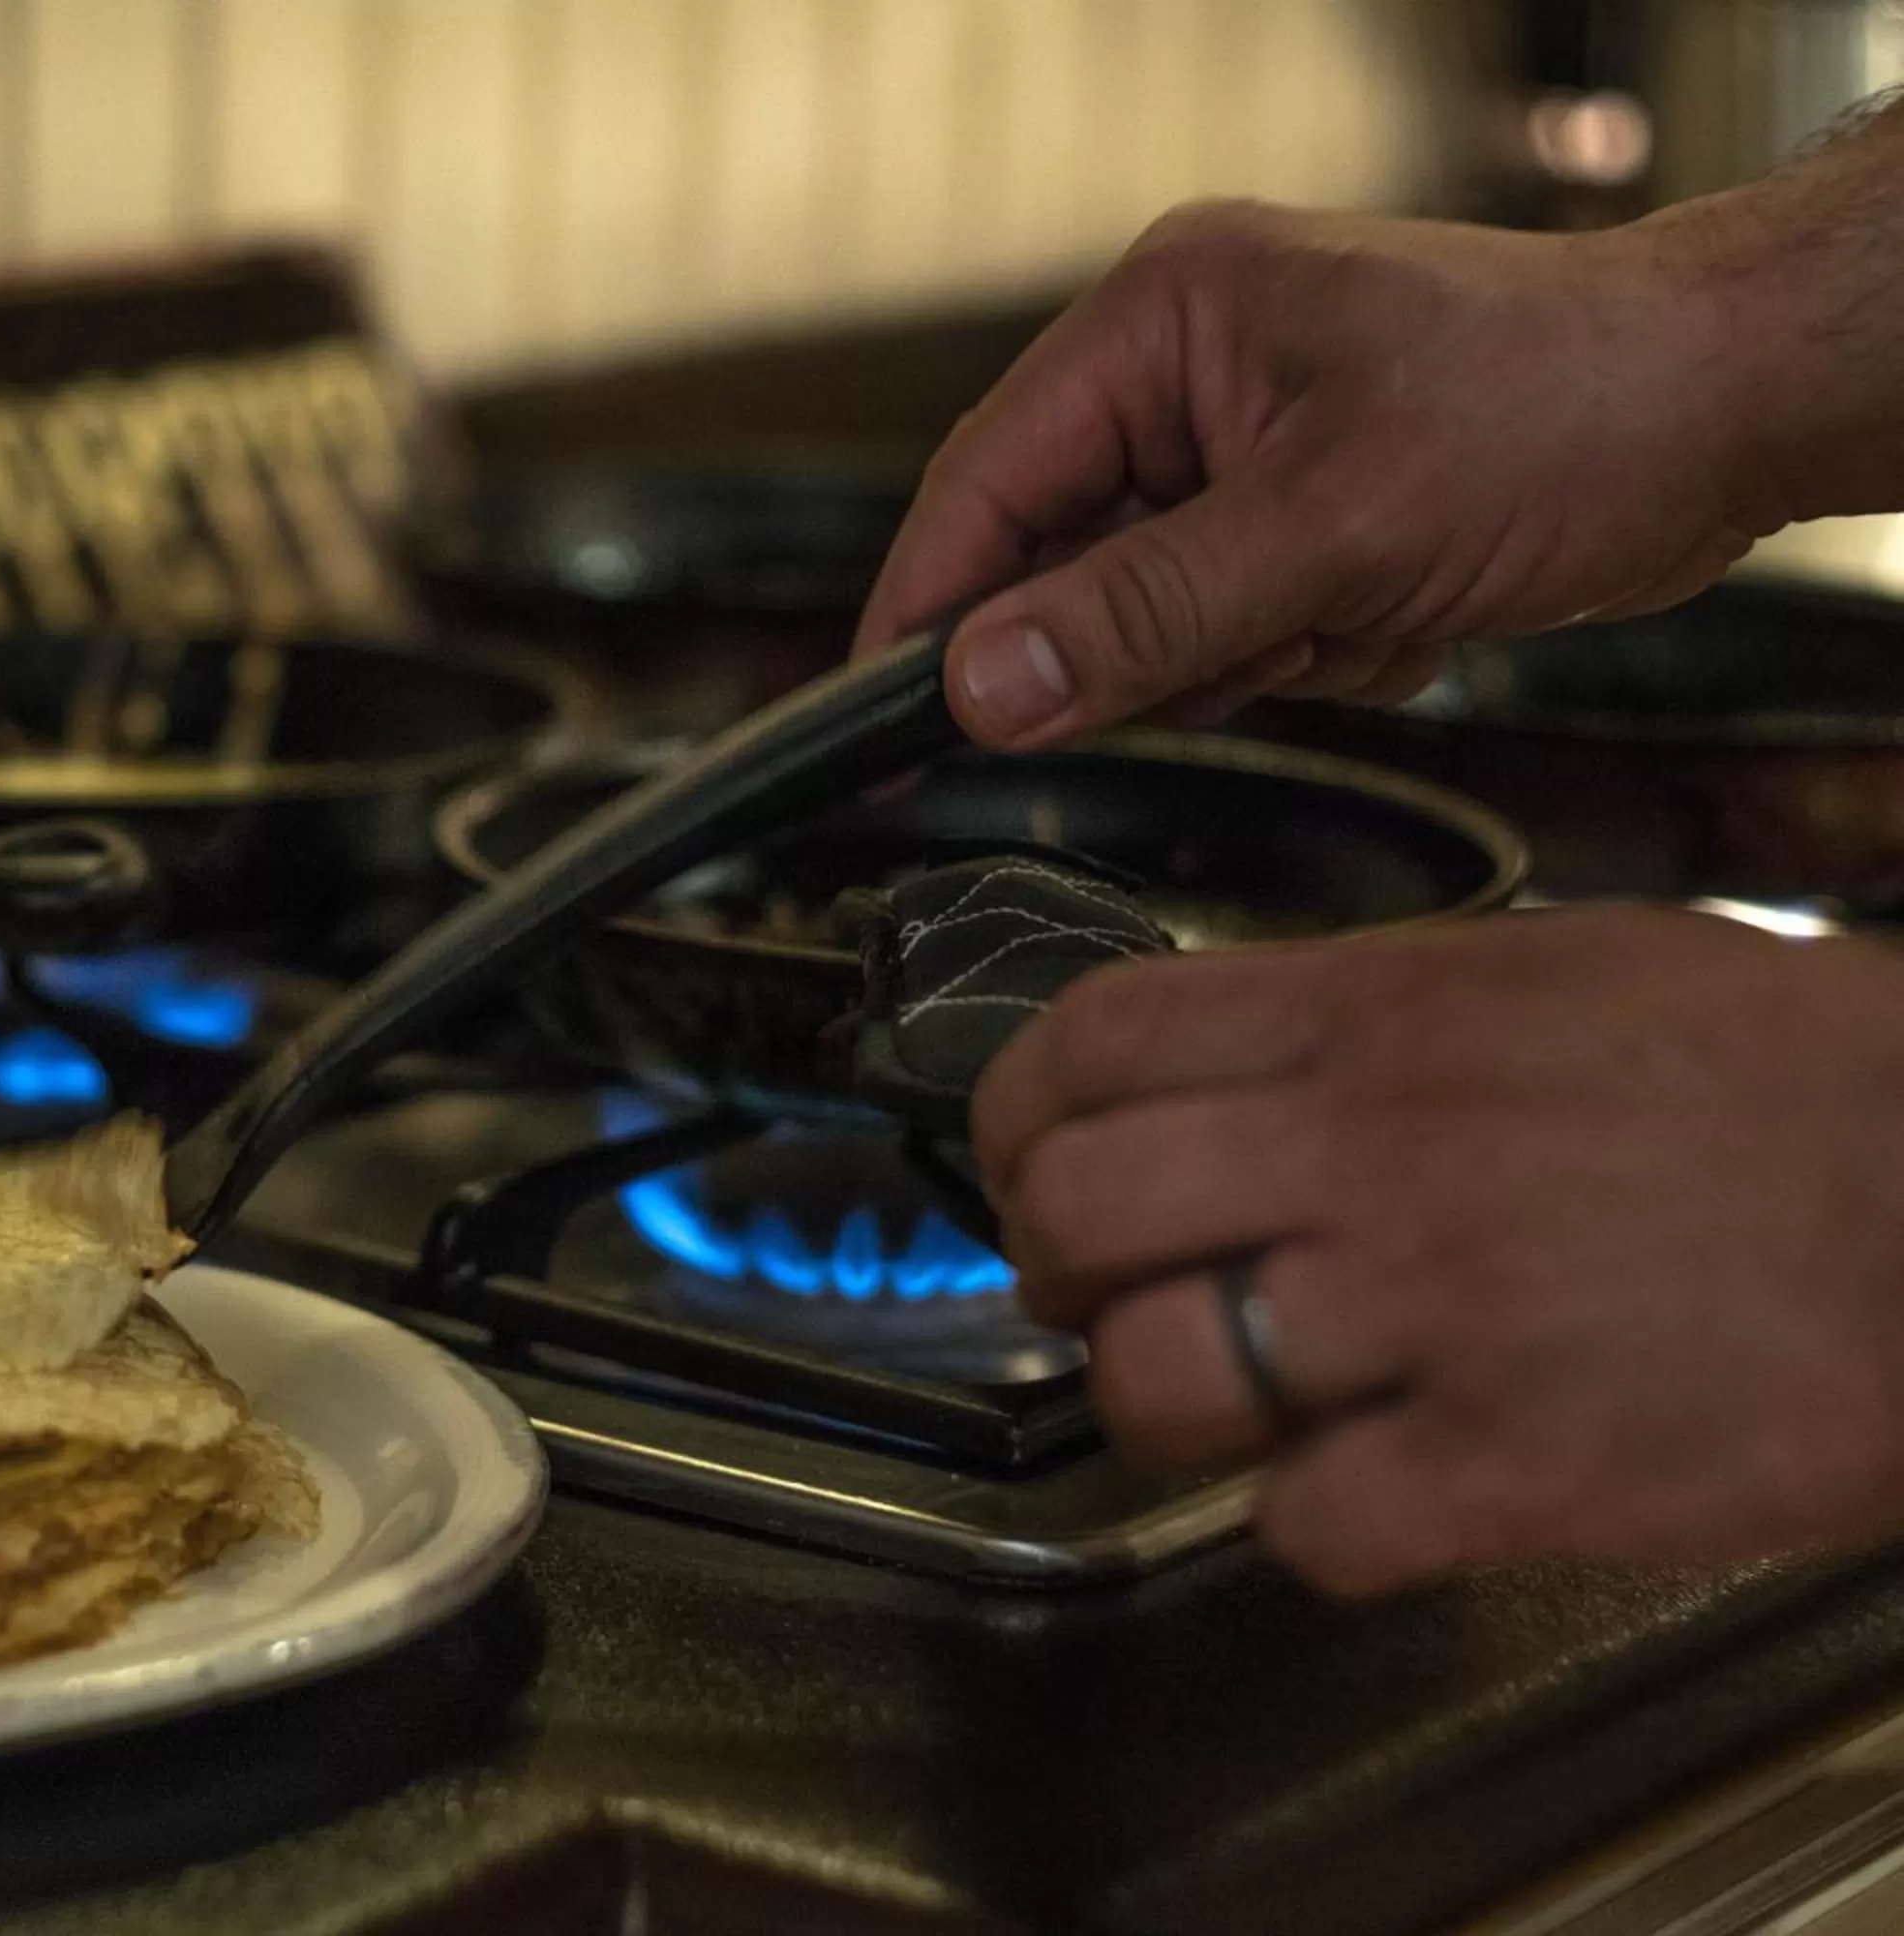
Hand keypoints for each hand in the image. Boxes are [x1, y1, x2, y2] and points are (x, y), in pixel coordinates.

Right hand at [854, 199, 1792, 744]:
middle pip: (1062, 561)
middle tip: (1250, 656)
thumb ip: (1142, 614)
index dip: (927, 612)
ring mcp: (1243, 446)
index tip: (880, 725)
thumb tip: (981, 686)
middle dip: (1151, 639)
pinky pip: (1233, 632)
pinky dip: (1311, 653)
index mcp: (1162, 322)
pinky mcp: (1300, 511)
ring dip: (1252, 651)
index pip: (984, 484)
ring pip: (1150, 616)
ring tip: (1368, 612)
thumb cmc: (1564, 409)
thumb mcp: (1336, 529)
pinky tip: (1402, 615)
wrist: (1731, 410)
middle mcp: (1185, 375)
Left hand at [972, 908, 1903, 1595]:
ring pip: (1154, 1380)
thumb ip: (1376, 1016)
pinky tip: (1380, 1485)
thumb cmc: (1802, 1089)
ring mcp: (1432, 1311)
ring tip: (1238, 1400)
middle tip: (1111, 1295)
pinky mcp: (1510, 1463)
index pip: (1090, 1040)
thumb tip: (1246, 1066)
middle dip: (1057, 1274)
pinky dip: (1316, 1526)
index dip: (1016, 1118)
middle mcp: (1374, 1151)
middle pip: (1075, 1214)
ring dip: (1164, 1409)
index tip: (1028, 1164)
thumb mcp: (1563, 973)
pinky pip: (1305, 1526)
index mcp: (1378, 1017)